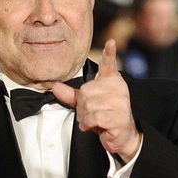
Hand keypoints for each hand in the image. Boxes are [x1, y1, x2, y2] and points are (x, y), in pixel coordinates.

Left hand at [52, 40, 140, 161]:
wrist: (122, 135)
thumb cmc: (104, 116)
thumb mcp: (87, 104)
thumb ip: (72, 95)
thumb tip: (55, 87)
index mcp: (112, 81)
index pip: (109, 65)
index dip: (109, 53)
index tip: (110, 42)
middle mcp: (119, 89)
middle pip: (85, 92)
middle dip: (82, 107)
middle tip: (91, 114)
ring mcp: (121, 103)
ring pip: (88, 106)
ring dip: (85, 118)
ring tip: (93, 121)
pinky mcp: (119, 117)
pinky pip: (94, 117)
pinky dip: (89, 124)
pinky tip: (95, 126)